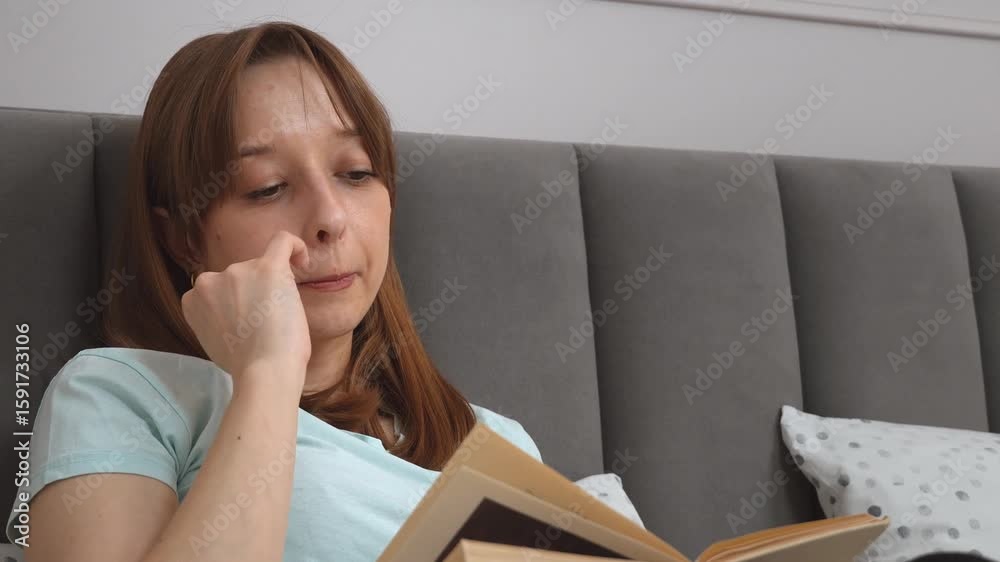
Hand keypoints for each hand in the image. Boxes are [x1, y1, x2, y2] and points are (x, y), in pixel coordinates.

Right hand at [181, 230, 311, 384]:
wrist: (264, 372)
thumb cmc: (246, 367)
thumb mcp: (215, 339)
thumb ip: (218, 317)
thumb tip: (234, 311)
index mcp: (193, 299)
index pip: (217, 290)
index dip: (235, 303)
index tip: (249, 320)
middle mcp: (210, 280)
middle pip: (239, 278)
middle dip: (255, 296)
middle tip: (268, 325)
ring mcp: (237, 272)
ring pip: (261, 269)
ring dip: (272, 288)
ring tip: (281, 318)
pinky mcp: (268, 268)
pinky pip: (283, 241)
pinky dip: (295, 247)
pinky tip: (303, 261)